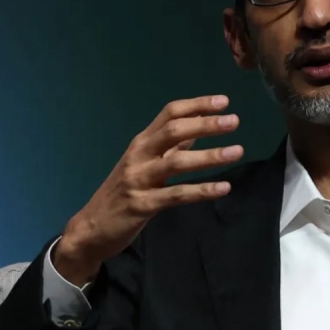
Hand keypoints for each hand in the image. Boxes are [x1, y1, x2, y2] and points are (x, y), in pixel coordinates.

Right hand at [54, 95, 243, 285]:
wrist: (91, 228)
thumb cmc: (124, 193)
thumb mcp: (146, 164)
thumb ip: (172, 147)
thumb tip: (199, 127)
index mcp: (141, 142)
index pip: (169, 114)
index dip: (196, 105)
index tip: (224, 101)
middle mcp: (139, 155)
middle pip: (173, 131)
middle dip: (205, 124)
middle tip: (234, 121)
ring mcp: (139, 179)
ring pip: (176, 162)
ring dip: (209, 156)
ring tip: (237, 151)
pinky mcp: (142, 204)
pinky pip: (176, 195)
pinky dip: (201, 190)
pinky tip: (223, 188)